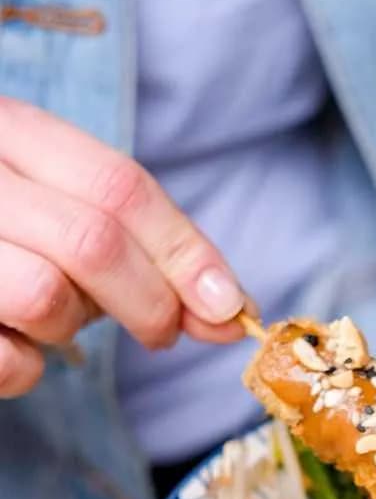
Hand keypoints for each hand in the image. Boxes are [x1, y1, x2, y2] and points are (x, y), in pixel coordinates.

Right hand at [0, 97, 245, 397]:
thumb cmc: (0, 231)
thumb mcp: (58, 206)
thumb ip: (139, 247)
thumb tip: (226, 309)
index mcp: (9, 129)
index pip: (119, 185)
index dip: (187, 251)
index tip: (230, 307)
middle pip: (94, 240)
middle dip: (151, 301)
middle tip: (163, 332)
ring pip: (47, 297)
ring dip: (73, 328)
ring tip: (53, 318)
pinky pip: (7, 359)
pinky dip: (26, 368)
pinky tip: (12, 344)